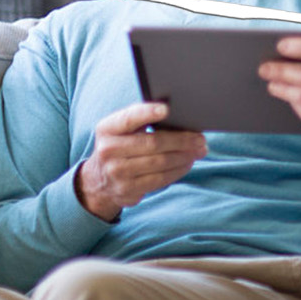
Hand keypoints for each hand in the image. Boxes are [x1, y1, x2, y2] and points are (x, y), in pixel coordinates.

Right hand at [75, 103, 205, 221]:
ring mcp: (116, 172)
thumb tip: (177, 115)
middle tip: (200, 139)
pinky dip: (178, 170)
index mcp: (107, 129)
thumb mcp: (121, 129)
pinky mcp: (128, 189)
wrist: (99, 179)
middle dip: (182, 140)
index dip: (147, 112)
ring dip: (185, 156)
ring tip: (199, 151)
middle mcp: (108, 150)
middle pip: (153, 143)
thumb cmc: (120, 145)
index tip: (167, 109)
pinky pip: (160, 179)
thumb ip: (141, 118)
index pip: (129, 118)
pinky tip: (188, 163)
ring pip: (160, 162)